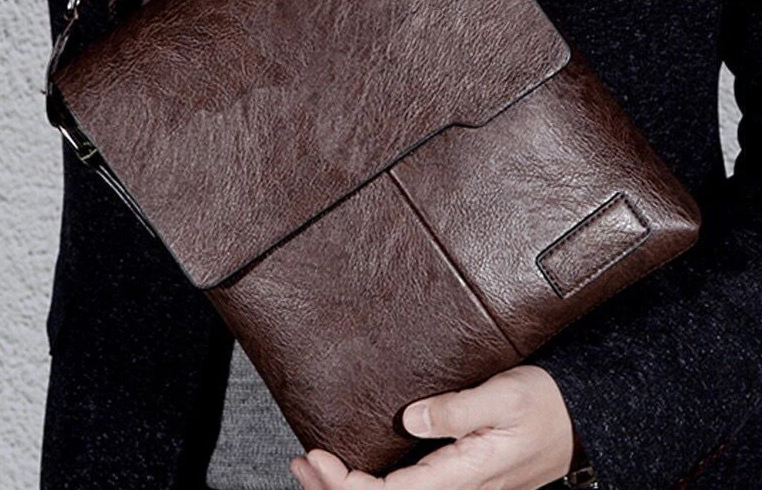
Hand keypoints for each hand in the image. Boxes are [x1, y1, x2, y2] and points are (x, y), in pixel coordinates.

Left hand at [291, 366, 574, 489]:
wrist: (578, 420)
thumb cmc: (543, 406)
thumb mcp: (504, 398)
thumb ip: (458, 410)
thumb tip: (410, 417)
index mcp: (463, 476)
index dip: (347, 486)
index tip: (317, 458)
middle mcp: (456, 489)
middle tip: (300, 462)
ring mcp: (457, 488)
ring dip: (347, 489)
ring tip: (311, 469)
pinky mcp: (457, 478)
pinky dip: (371, 483)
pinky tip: (353, 470)